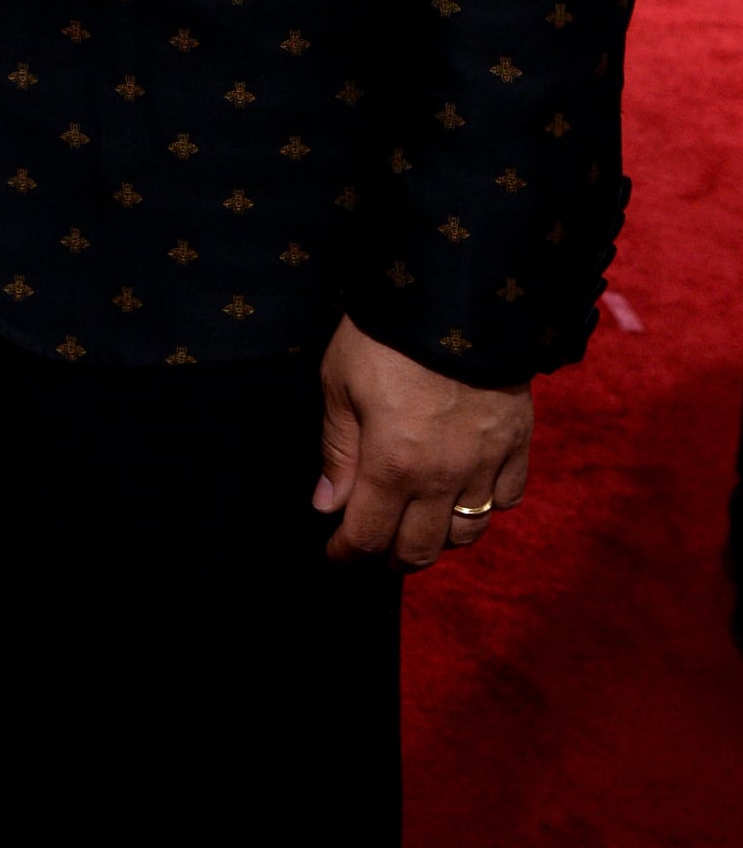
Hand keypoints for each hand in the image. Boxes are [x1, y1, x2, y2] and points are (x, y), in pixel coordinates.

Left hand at [315, 315, 530, 569]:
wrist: (455, 291)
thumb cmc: (385, 333)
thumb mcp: (341, 383)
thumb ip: (338, 451)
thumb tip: (329, 506)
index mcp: (394, 464)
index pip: (369, 537)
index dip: (348, 554)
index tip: (336, 554)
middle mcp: (444, 475)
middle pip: (421, 549)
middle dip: (391, 557)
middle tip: (374, 546)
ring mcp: (486, 461)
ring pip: (468, 533)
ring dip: (439, 538)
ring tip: (416, 522)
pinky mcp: (518, 441)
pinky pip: (507, 498)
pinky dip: (485, 505)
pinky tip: (464, 491)